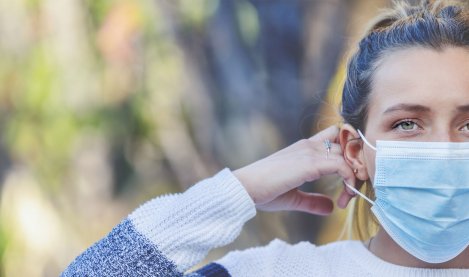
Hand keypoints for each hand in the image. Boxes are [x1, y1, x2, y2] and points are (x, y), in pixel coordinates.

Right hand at [233, 125, 356, 214]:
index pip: (336, 137)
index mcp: (304, 149)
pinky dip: (350, 180)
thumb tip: (331, 207)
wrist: (246, 188)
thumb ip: (313, 201)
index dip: (347, 154)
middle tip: (354, 188)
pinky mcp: (310, 163)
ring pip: (348, 154)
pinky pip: (342, 166)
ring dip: (356, 174)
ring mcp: (310, 152)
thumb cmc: (264, 192)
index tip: (349, 180)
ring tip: (351, 195)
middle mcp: (309, 145)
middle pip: (347, 143)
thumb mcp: (294, 197)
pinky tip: (346, 196)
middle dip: (356, 164)